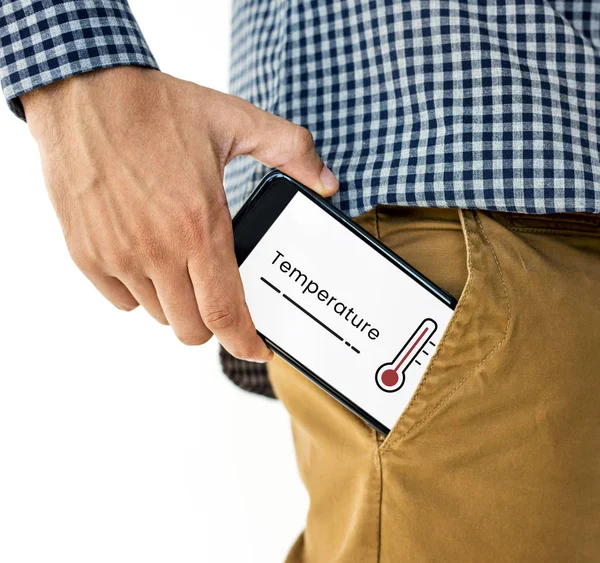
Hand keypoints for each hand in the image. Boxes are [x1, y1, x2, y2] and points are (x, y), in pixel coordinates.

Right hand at [22, 67, 338, 360]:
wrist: (84, 92)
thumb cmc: (156, 108)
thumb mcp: (234, 120)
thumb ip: (291, 151)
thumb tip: (327, 181)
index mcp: (200, 225)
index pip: (225, 312)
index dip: (245, 341)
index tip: (256, 347)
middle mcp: (157, 249)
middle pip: (191, 328)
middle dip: (214, 324)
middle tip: (220, 297)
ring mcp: (118, 255)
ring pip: (158, 315)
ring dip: (178, 304)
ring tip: (184, 265)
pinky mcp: (87, 254)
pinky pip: (122, 301)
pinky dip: (141, 293)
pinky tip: (149, 260)